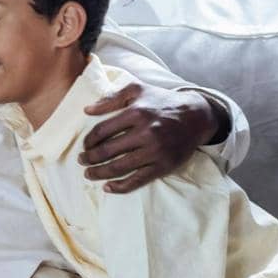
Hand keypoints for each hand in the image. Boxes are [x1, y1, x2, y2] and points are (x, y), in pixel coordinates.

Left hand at [80, 83, 216, 192]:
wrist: (196, 116)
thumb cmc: (162, 102)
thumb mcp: (137, 90)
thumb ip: (111, 97)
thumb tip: (87, 110)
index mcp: (136, 113)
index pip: (102, 130)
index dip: (89, 140)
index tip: (84, 146)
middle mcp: (146, 132)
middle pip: (108, 151)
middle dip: (90, 158)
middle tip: (81, 161)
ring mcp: (155, 151)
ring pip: (120, 167)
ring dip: (99, 173)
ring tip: (88, 175)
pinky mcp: (164, 166)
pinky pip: (138, 180)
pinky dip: (121, 187)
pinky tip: (108, 188)